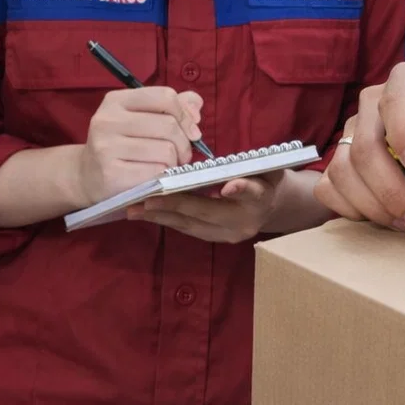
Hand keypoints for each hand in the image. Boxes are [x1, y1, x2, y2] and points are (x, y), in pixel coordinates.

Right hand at [75, 86, 202, 204]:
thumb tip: (196, 105)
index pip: (165, 97)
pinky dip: (164, 176)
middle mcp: (107, 120)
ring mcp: (106, 147)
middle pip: (169, 125)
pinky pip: (157, 172)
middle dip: (184, 143)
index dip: (185, 114)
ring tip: (167, 165)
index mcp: (116, 101)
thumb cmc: (122, 144)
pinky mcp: (111, 174)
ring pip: (166, 150)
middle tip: (181, 154)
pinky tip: (156, 176)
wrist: (87, 176)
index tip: (191, 130)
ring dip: (175, 162)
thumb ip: (173, 105)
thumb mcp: (142, 117)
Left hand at [127, 171, 285, 242]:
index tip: (227, 187)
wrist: (270, 204)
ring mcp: (227, 234)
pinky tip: (145, 212)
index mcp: (261, 198)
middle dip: (175, 206)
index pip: (252, 193)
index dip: (240, 189)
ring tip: (135, 209)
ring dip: (161, 216)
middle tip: (147, 200)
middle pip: (208, 212)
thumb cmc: (265, 176)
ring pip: (191, 225)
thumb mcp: (268, 166)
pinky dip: (165, 219)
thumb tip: (229, 179)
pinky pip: (186, 228)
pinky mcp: (214, 238)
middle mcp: (244, 222)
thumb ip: (253, 167)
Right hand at [314, 62, 404, 233]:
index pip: (395, 103)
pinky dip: (353, 209)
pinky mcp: (342, 161)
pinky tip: (384, 218)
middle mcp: (372, 104)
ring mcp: (352, 133)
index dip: (403, 135)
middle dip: (391, 189)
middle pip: (365, 147)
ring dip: (375, 206)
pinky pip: (329, 188)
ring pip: (344, 171)